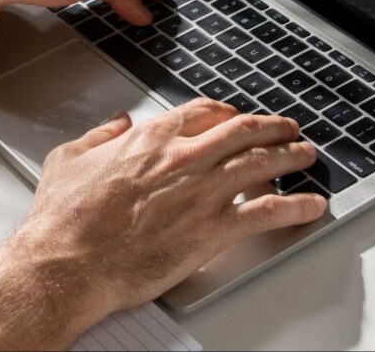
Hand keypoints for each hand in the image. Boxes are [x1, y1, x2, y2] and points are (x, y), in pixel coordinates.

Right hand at [15, 99, 324, 331]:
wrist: (67, 261)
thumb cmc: (65, 217)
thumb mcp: (70, 157)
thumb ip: (100, 134)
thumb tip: (117, 122)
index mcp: (151, 138)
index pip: (205, 112)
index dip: (230, 113)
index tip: (238, 118)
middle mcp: (183, 158)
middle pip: (244, 132)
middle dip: (273, 128)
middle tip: (289, 130)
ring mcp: (201, 193)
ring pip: (262, 164)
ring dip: (292, 157)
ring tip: (307, 156)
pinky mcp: (211, 231)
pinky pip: (266, 212)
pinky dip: (296, 206)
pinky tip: (310, 205)